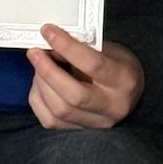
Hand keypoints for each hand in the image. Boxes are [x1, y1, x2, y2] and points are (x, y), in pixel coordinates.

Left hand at [27, 26, 143, 128]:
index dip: (67, 47)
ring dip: (41, 85)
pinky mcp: (80, 130)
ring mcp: (96, 123)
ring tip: (38, 67)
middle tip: (34, 52)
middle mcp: (112, 106)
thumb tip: (49, 46)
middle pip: (74, 95)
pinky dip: (39, 100)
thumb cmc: (116, 66)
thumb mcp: (106, 50)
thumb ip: (79, 48)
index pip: (93, 64)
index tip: (48, 32)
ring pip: (59, 110)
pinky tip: (40, 85)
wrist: (128, 92)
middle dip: (47, 71)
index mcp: (123, 80)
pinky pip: (50, 121)